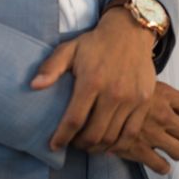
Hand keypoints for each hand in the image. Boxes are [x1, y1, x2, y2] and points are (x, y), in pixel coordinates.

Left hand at [31, 8, 156, 150]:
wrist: (130, 32)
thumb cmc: (96, 43)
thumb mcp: (70, 49)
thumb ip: (51, 67)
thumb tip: (34, 86)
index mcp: (92, 81)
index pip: (74, 120)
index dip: (62, 137)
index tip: (54, 145)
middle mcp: (113, 92)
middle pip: (93, 134)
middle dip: (79, 144)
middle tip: (72, 143)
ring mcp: (132, 99)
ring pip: (112, 137)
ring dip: (97, 147)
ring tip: (88, 144)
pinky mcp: (144, 101)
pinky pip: (131, 133)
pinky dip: (118, 145)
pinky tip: (108, 144)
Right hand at [108, 82, 178, 174]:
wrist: (94, 99)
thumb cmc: (114, 81)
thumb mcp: (136, 74)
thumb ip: (148, 83)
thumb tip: (148, 83)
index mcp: (164, 95)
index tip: (175, 109)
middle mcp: (163, 115)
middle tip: (171, 132)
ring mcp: (153, 135)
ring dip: (174, 151)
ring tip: (166, 147)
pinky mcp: (139, 150)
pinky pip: (161, 166)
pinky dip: (161, 166)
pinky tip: (157, 162)